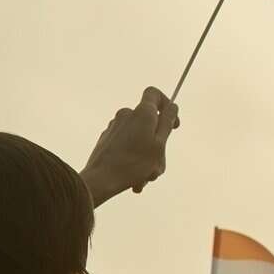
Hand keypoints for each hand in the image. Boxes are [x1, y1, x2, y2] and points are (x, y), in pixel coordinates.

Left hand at [81, 87, 179, 205]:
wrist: (100, 180)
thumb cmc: (133, 163)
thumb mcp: (159, 144)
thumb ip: (167, 123)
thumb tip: (172, 106)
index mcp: (142, 113)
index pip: (154, 93)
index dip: (166, 104)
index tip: (172, 124)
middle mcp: (126, 115)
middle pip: (149, 121)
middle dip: (157, 142)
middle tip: (159, 162)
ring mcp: (114, 127)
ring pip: (138, 137)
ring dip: (145, 155)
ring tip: (146, 176)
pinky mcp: (106, 139)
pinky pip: (126, 146)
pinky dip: (133, 158)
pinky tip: (134, 179)